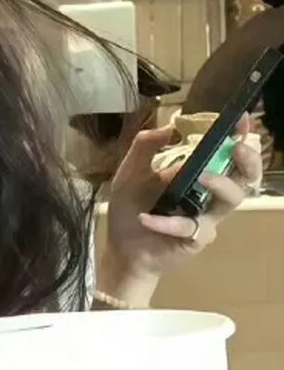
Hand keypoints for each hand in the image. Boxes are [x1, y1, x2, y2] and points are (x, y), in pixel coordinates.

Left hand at [101, 116, 261, 305]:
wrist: (121, 248)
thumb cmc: (130, 209)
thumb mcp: (130, 173)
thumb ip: (145, 147)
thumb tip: (170, 128)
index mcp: (195, 175)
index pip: (225, 155)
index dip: (238, 138)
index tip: (242, 120)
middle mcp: (207, 195)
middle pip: (244, 178)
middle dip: (248, 161)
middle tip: (238, 148)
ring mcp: (206, 218)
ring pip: (230, 201)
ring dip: (219, 184)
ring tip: (200, 175)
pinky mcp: (196, 239)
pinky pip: (189, 226)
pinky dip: (166, 222)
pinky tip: (146, 219)